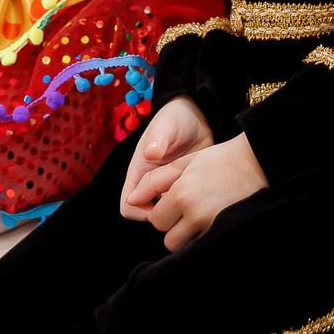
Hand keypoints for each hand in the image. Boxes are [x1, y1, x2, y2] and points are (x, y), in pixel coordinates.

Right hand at [120, 96, 215, 220]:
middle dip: (164, 216)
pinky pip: (182, 208)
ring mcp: (167, 188)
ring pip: (166, 214)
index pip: (128, 206)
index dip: (142, 212)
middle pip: (147, 216)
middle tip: (185, 206)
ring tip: (196, 202)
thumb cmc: (175, 118)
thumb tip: (150, 153)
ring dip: (179, 213)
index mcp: (139, 173)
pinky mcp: (184, 189)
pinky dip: (190, 208)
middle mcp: (150, 185)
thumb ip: (157, 139)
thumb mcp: (166, 126)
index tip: (165, 205)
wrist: (197, 118)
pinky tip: (204, 199)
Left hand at [147, 133, 266, 250]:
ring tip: (201, 215)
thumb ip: (153, 181)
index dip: (163, 212)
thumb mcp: (183, 164)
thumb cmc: (218, 160)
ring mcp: (213, 226)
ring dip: (189, 235)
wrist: (258, 162)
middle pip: (169, 240)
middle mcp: (195, 214)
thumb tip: (131, 199)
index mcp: (181, 194)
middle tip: (187, 210)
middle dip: (174, 228)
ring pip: (187, 246)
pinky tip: (213, 219)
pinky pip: (205, 245)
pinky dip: (205, 236)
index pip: (156, 220)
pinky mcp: (226, 232)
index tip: (174, 201)